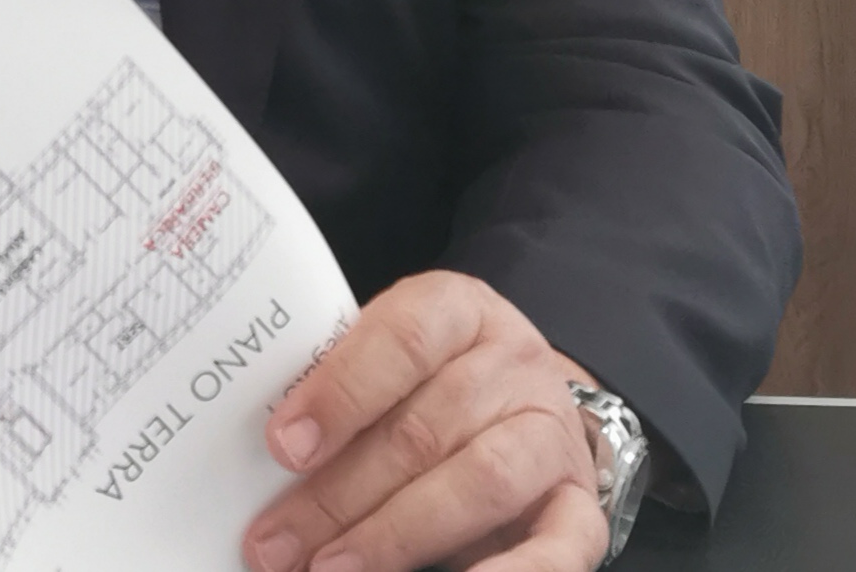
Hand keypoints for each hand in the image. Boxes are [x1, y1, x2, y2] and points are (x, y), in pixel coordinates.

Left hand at [243, 272, 607, 571]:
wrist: (523, 393)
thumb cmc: (428, 375)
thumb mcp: (387, 354)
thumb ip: (340, 385)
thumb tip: (274, 449)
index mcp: (458, 309)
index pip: (401, 340)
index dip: (340, 393)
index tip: (284, 446)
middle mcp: (514, 365)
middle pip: (423, 429)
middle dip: (338, 494)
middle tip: (277, 540)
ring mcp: (553, 434)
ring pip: (478, 483)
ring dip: (395, 535)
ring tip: (331, 568)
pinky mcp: (581, 504)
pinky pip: (560, 545)